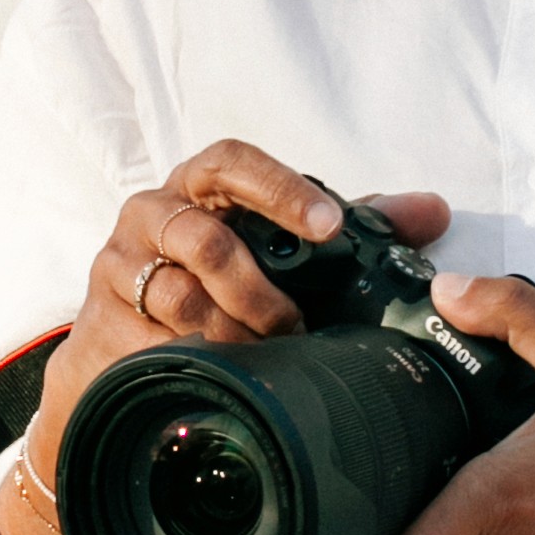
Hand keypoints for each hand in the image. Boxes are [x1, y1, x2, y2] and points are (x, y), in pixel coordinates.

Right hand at [0, 142, 452, 534]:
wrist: (121, 350)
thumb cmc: (212, 285)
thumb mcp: (277, 249)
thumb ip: (351, 226)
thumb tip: (432, 211)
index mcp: (200, 188)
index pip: (232, 163)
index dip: (280, 190)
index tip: (328, 226)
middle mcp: (154, 215)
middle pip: (202, 233)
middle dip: (257, 283)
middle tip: (294, 323)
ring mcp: (123, 266)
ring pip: (178, 291)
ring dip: (233, 329)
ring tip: (264, 354)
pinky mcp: (102, 317)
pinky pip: (155, 337)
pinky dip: (198, 354)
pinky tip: (224, 370)